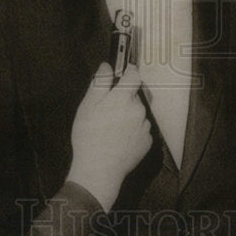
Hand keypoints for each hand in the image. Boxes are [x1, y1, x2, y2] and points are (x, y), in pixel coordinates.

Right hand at [67, 63, 151, 210]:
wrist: (99, 170)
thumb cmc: (89, 137)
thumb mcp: (88, 106)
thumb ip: (100, 82)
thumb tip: (107, 66)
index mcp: (124, 98)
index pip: (134, 74)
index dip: (128, 71)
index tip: (122, 73)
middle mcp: (139, 109)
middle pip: (134, 96)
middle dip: (124, 99)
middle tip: (107, 111)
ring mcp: (145, 126)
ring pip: (138, 113)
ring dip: (128, 115)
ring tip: (111, 129)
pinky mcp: (147, 141)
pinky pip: (141, 129)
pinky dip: (132, 131)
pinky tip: (119, 139)